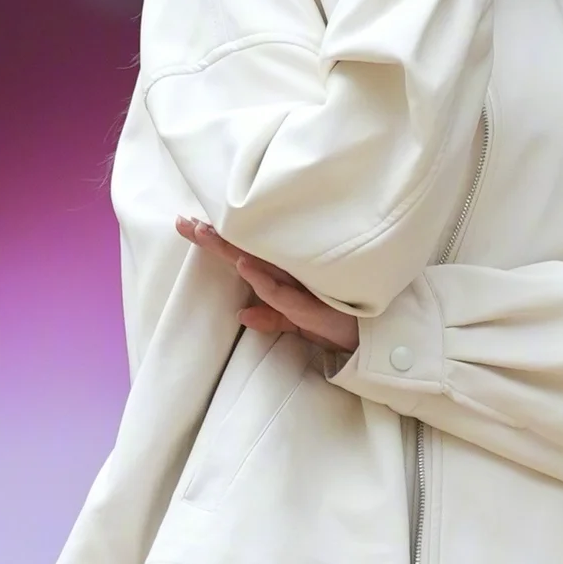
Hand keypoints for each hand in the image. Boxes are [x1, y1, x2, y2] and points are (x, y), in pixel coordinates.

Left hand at [176, 215, 358, 351]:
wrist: (378, 341)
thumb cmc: (344, 324)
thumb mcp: (301, 324)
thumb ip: (273, 318)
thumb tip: (241, 315)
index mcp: (289, 275)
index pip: (248, 254)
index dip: (220, 241)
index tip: (192, 226)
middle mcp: (295, 271)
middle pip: (249, 250)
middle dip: (216, 237)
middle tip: (184, 222)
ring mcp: (306, 283)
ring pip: (263, 262)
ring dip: (233, 249)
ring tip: (205, 235)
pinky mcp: (317, 302)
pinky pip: (284, 292)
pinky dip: (263, 280)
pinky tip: (243, 265)